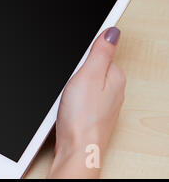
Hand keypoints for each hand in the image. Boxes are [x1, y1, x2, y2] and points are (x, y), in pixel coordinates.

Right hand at [48, 27, 125, 177]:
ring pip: (84, 84)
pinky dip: (71, 98)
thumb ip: (101, 52)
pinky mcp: (92, 114)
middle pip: (92, 68)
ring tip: (66, 97)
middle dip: (76, 71)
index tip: (74, 63)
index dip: (84, 53)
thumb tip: (112, 31)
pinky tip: (66, 105)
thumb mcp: (89, 75)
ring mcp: (103, 104)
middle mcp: (114, 90)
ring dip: (71, 86)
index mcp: (116, 76)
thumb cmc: (82, 117)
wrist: (76, 149)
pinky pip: (80, 98)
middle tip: (68, 83)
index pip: (102, 52)